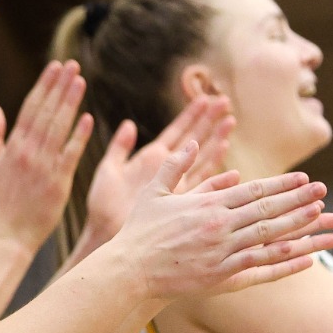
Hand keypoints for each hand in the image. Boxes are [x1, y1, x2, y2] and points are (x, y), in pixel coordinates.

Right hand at [0, 60, 92, 249]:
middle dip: (60, 86)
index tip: (55, 66)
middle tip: (73, 64)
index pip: (31, 107)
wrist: (10, 233)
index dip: (44, 85)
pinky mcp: (58, 181)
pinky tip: (88, 118)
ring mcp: (44, 165)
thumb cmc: (1, 200)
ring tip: (81, 81)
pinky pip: (70, 154)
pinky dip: (78, 136)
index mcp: (13, 145)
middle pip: (47, 111)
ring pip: (59, 127)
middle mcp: (28, 151)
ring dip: (70, 102)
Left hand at [77, 95, 236, 249]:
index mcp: (150, 159)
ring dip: (215, 140)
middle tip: (225, 103)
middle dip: (208, 122)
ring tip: (230, 122)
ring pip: (200, 158)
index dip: (190, 115)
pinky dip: (213, 168)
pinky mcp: (179, 203)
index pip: (176, 132)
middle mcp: (166, 171)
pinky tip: (225, 154)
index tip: (205, 98)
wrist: (104, 234)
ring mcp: (175, 186)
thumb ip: (119, 148)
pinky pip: (200, 182)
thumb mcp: (108, 172)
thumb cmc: (102, 206)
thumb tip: (130, 124)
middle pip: (193, 141)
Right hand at [109, 142, 332, 301]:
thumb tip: (194, 143)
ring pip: (269, 236)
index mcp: (207, 204)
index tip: (303, 179)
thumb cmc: (138, 231)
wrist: (130, 269)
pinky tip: (306, 257)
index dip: (281, 185)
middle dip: (298, 200)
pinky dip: (285, 262)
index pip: (253, 190)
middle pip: (268, 209)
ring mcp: (223, 251)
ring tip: (322, 217)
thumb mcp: (154, 191)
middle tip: (323, 191)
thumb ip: (176, 166)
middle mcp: (220, 225)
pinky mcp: (221, 275)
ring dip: (298, 226)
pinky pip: (261, 266)